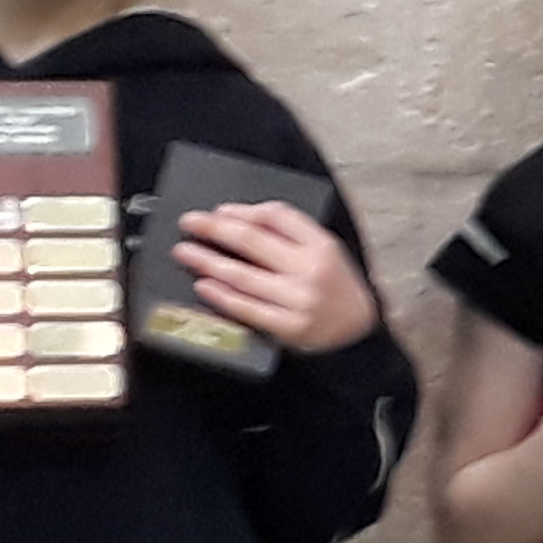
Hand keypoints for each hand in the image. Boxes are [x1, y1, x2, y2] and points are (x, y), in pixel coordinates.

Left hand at [173, 202, 380, 354]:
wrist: (357, 331)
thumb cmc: (335, 287)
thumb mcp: (325, 251)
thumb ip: (290, 235)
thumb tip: (237, 220)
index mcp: (322, 245)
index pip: (277, 216)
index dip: (243, 211)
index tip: (219, 211)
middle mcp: (311, 270)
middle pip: (253, 240)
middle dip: (214, 228)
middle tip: (189, 223)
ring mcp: (299, 299)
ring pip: (243, 275)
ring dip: (208, 261)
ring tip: (185, 253)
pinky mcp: (289, 327)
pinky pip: (247, 308)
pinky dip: (222, 296)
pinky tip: (204, 285)